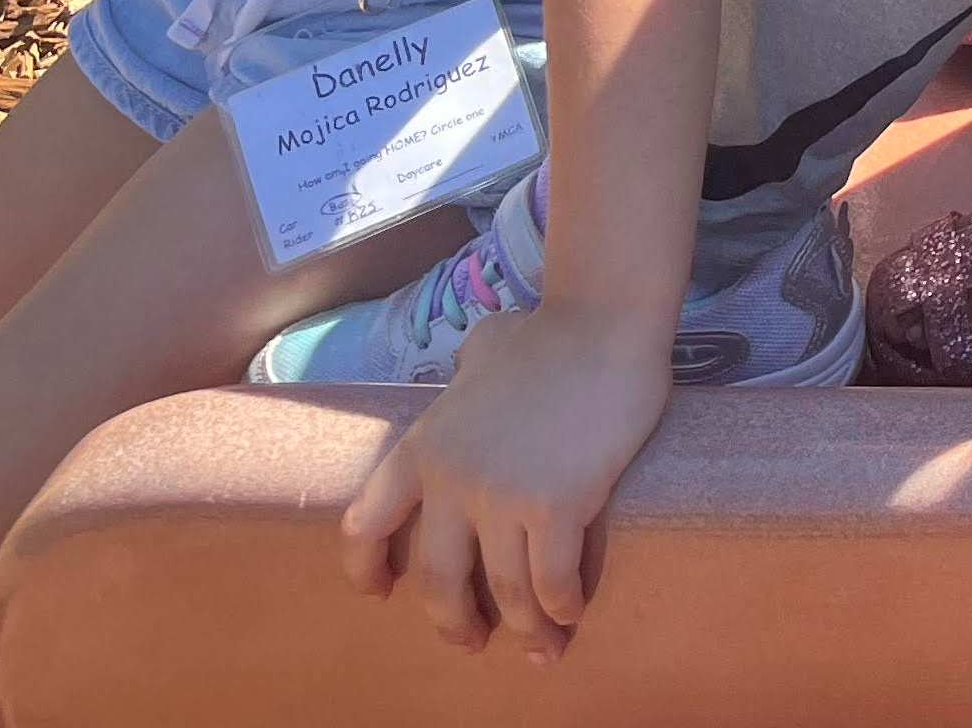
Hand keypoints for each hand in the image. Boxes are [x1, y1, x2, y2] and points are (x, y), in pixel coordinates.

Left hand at [341, 298, 673, 661]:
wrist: (604, 323)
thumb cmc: (551, 333)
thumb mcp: (484, 350)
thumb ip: (464, 371)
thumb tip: (472, 362)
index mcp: (424, 446)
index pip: (367, 523)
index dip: (368, 568)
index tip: (381, 593)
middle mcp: (452, 480)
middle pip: (438, 579)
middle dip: (453, 622)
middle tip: (470, 641)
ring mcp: (502, 496)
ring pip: (503, 590)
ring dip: (523, 629)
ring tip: (540, 647)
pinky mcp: (557, 504)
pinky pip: (551, 578)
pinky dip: (560, 605)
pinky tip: (570, 613)